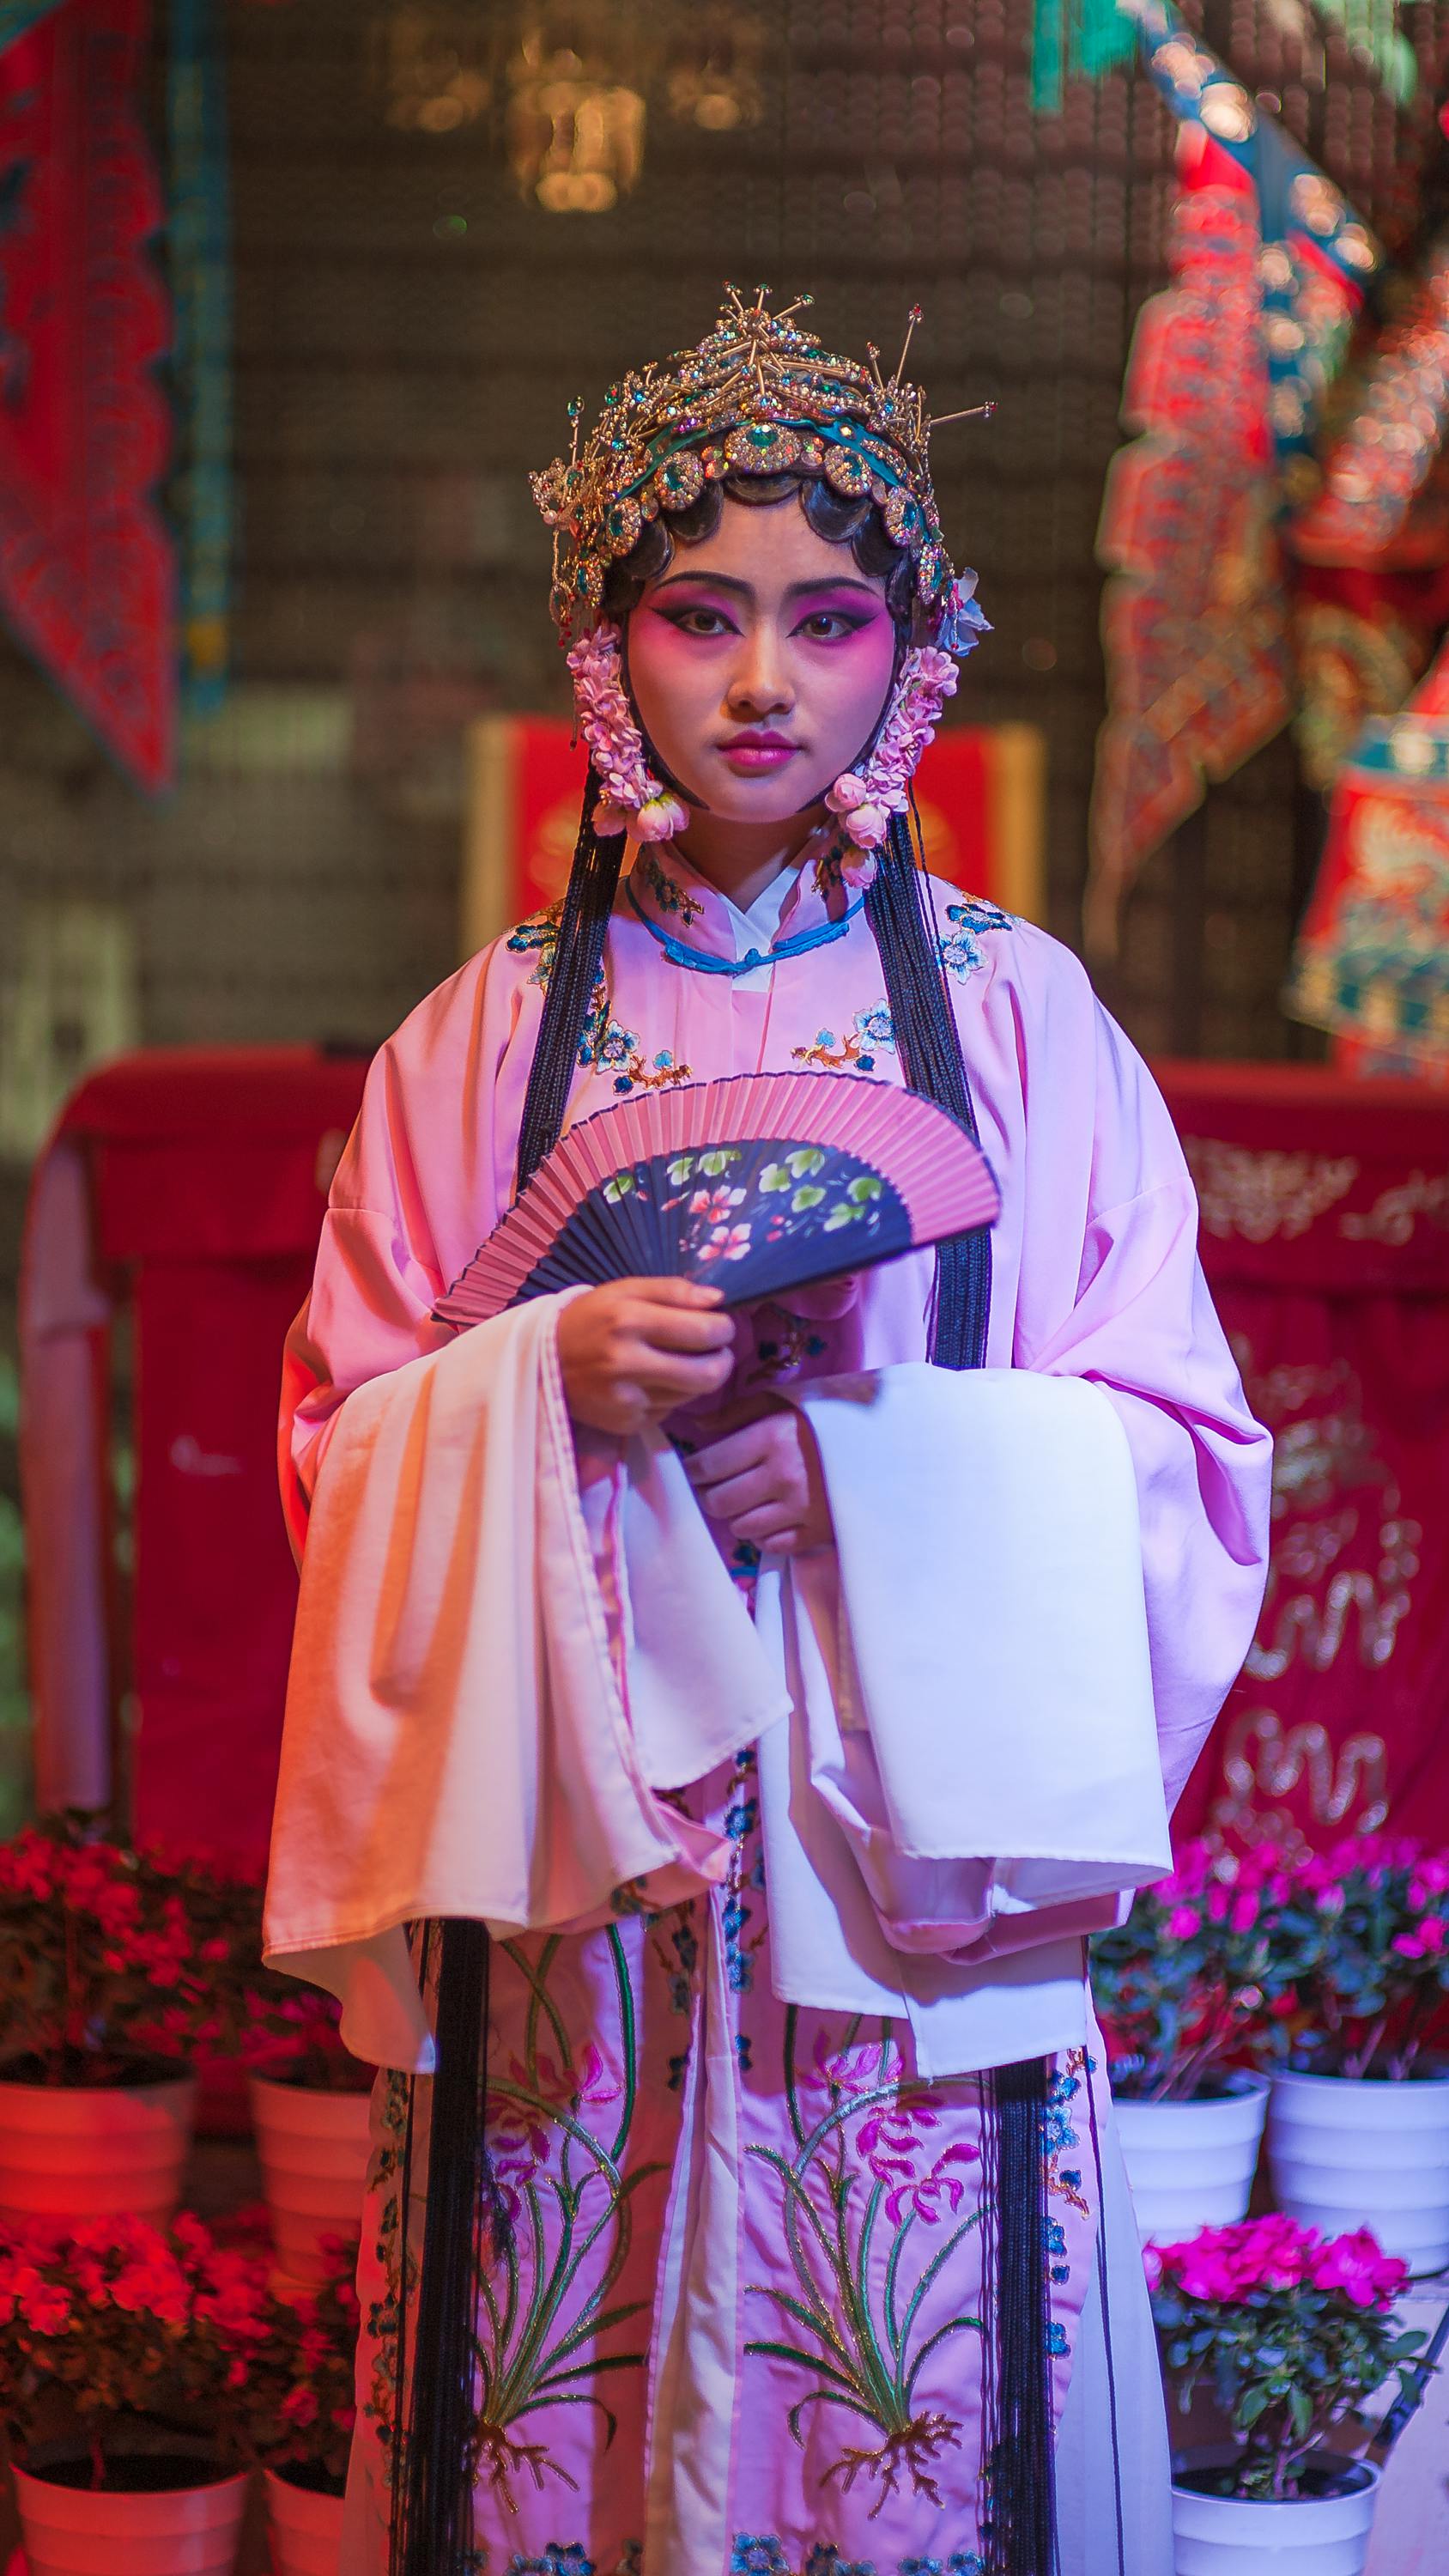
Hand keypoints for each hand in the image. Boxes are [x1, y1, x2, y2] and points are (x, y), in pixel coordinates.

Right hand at [556, 1278, 735, 1437]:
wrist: (542, 1361)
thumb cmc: (589, 1319)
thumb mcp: (624, 1290)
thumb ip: (673, 1290)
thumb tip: (718, 1300)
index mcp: (628, 1321)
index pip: (703, 1332)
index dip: (724, 1329)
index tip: (721, 1325)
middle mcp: (627, 1363)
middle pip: (708, 1374)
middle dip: (723, 1360)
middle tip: (716, 1349)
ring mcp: (626, 1399)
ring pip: (692, 1394)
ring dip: (696, 1377)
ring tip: (678, 1361)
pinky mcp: (626, 1423)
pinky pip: (669, 1410)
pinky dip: (670, 1395)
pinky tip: (650, 1381)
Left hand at [685, 1400, 831, 1556]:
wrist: (887, 1443)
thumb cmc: (828, 1418)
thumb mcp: (785, 1401)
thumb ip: (737, 1412)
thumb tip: (695, 1426)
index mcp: (772, 1438)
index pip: (709, 1465)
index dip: (692, 1469)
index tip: (691, 1468)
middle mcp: (783, 1476)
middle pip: (719, 1501)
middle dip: (710, 1493)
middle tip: (715, 1485)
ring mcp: (801, 1509)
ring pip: (741, 1527)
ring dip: (736, 1515)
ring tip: (745, 1500)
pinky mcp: (817, 1532)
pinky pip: (771, 1545)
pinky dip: (763, 1534)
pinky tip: (770, 1516)